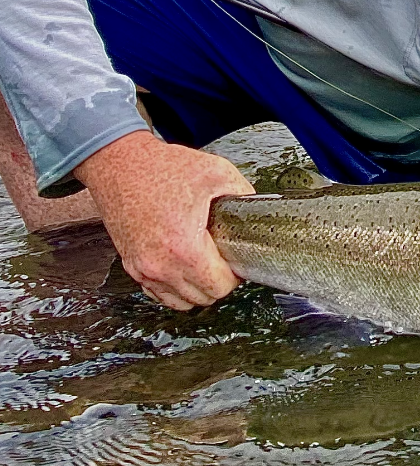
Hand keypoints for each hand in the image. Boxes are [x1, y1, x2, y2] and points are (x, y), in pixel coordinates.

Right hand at [75, 129, 255, 309]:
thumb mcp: (215, 172)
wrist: (119, 164)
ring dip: (196, 288)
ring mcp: (142, 269)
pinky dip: (173, 287)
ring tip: (203, 263)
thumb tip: (255, 212)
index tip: (233, 257)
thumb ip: (242, 194)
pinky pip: (158, 293)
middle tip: (220, 257)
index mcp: (183, 248)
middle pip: (202, 298)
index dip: (234, 274)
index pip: (220, 287)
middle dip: (217, 281)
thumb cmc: (161, 168)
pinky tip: (182, 267)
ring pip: (180, 302)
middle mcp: (159, 266)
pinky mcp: (131, 266)